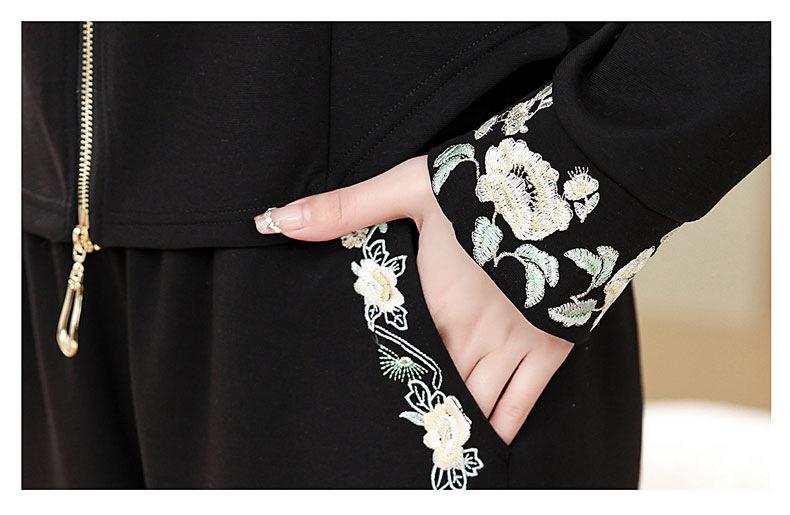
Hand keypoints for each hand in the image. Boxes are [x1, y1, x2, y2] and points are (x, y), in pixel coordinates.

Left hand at [254, 156, 572, 443]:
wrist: (562, 181)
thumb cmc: (481, 182)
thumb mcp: (406, 187)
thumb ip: (343, 209)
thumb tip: (277, 220)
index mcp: (433, 302)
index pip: (400, 357)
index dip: (382, 384)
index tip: (363, 403)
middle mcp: (469, 334)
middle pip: (436, 387)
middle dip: (416, 412)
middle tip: (396, 442)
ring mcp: (511, 344)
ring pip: (475, 402)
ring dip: (451, 425)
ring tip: (432, 452)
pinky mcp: (548, 347)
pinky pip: (523, 401)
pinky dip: (502, 427)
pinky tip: (486, 444)